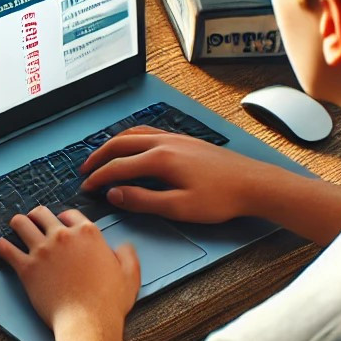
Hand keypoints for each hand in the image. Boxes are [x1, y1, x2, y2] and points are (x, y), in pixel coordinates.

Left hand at [0, 206, 138, 331]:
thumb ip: (127, 255)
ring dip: (17, 224)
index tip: (59, 222)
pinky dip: (1, 246)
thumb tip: (124, 246)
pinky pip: (7, 249)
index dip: (63, 217)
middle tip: (33, 221)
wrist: (88, 322)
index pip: (69, 213)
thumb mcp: (129, 275)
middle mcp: (63, 236)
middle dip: (36, 216)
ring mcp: (43, 250)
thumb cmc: (109, 303)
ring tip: (15, 226)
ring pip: (21, 224)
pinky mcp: (27, 268)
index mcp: (88, 234)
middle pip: (42, 213)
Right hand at [81, 126, 340, 243]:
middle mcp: (166, 143)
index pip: (118, 167)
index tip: (86, 188)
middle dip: (99, 157)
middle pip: (121, 143)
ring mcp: (177, 139)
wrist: (254, 184)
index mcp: (160, 159)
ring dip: (115, 144)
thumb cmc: (221, 198)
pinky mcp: (186, 140)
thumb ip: (143, 201)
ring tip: (103, 156)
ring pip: (135, 134)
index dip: (98, 178)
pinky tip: (135, 148)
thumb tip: (115, 195)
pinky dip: (133, 138)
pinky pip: (150, 133)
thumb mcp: (179, 207)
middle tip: (85, 170)